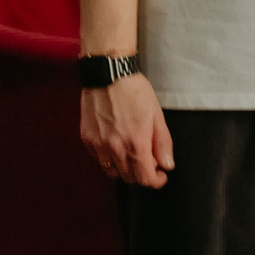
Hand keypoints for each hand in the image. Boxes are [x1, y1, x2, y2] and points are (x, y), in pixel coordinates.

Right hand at [82, 72, 174, 188]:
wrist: (108, 74)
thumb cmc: (134, 91)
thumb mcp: (156, 115)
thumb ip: (162, 143)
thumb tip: (166, 165)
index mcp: (136, 143)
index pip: (144, 179)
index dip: (155, 181)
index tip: (160, 175)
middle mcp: (115, 148)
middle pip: (128, 177)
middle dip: (141, 172)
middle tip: (147, 158)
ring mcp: (99, 144)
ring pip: (111, 171)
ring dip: (123, 167)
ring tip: (129, 151)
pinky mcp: (87, 139)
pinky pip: (98, 158)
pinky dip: (108, 156)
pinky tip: (114, 141)